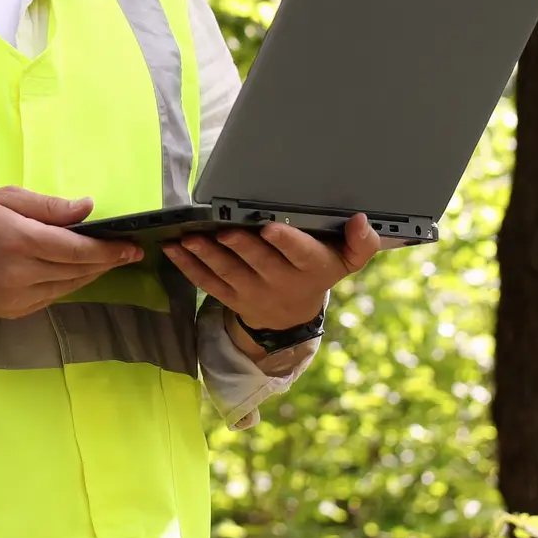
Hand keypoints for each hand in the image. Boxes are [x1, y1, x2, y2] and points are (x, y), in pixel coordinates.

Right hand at [0, 187, 144, 334]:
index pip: (77, 249)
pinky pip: (52, 297)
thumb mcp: (5, 197)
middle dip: (106, 261)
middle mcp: (21, 274)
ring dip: (90, 274)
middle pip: (78, 270)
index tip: (133, 245)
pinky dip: (67, 284)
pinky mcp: (14, 311)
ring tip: (106, 260)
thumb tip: (87, 208)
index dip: (109, 249)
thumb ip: (48, 206)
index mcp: (20, 241)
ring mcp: (17, 297)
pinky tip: (75, 272)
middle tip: (129, 251)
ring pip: (68, 287)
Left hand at [160, 213, 383, 331]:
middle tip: (225, 229)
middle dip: (242, 246)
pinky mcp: (229, 296)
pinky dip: (188, 266)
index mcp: (311, 268)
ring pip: (228, 273)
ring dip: (208, 255)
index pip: (300, 254)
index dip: (286, 241)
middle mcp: (281, 282)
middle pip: (260, 262)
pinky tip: (174, 249)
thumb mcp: (346, 261)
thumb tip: (364, 221)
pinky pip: (207, 282)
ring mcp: (252, 291)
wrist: (292, 316)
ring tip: (191, 238)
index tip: (271, 227)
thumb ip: (361, 243)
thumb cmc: (318, 272)